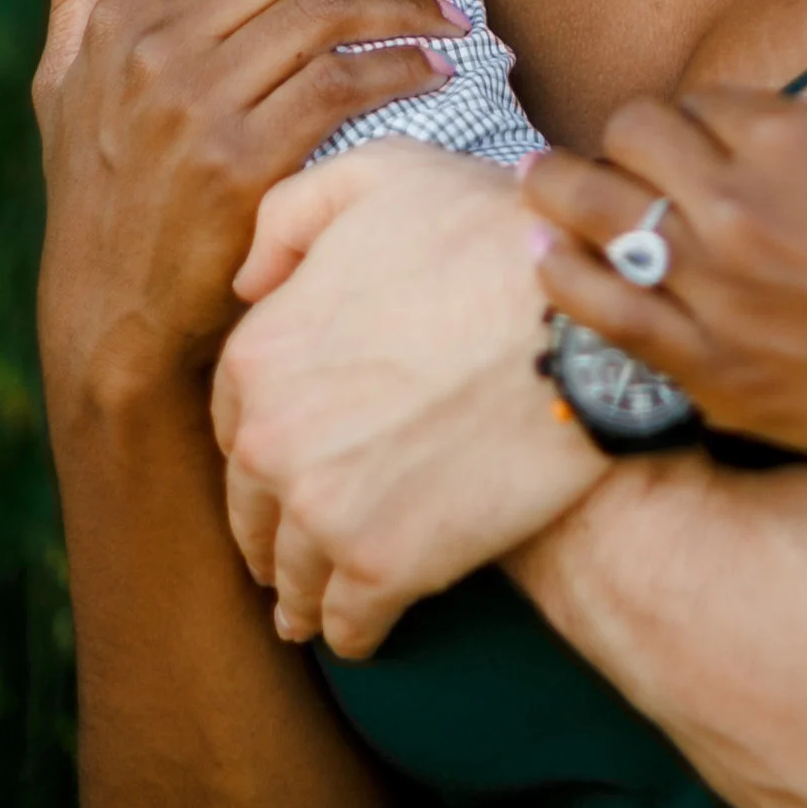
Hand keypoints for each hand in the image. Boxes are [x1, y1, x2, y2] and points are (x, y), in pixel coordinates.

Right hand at [33, 0, 459, 414]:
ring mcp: (198, 108)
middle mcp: (155, 51)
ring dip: (403, 5)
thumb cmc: (98, 195)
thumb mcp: (65, 80)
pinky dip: (402, 67)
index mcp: (121, 18)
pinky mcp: (243, 166)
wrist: (109, 318)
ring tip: (441, 19)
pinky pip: (344, 84)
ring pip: (328, 10)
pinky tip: (431, 73)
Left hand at [212, 140, 607, 655]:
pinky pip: (350, 622)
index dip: (259, 436)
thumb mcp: (378, 177)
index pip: (234, 418)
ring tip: (314, 606)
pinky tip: (363, 628)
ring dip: (303, 593)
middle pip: (252, 506)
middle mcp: (273, 440)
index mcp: (261, 352)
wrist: (573, 319)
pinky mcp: (386, 568)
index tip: (280, 456)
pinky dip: (353, 630)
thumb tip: (249, 282)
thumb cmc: (486, 235)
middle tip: (286, 548)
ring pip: (293, 575)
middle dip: (267, 527)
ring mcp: (325, 512)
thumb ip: (291, 215)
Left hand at [527, 50, 806, 477]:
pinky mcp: (718, 376)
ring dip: (559, 193)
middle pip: (629, 146)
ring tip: (537, 183)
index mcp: (786, 137)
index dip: (696, 113)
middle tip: (620, 150)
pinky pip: (609, 316)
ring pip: (597, 222)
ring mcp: (720, 298)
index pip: (693, 102)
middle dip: (626, 141)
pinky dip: (565, 278)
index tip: (705, 131)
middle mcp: (738, 210)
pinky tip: (545, 257)